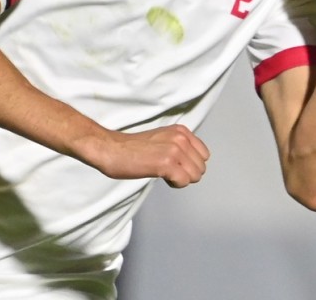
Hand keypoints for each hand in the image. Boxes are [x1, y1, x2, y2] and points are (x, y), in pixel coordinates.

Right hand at [85, 124, 210, 187]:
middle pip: (201, 167)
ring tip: (163, 173)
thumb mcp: (163, 138)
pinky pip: (184, 181)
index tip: (174, 165)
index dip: (190, 164)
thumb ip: (179, 145)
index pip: (204, 155)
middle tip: (168, 171)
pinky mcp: (166, 163)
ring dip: (181, 179)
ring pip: (195, 175)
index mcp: (181, 131)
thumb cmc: (132, 148)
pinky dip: (175, 184)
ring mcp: (175, 150)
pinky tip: (161, 177)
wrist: (111, 149)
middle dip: (187, 173)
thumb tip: (193, 162)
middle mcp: (181, 138)